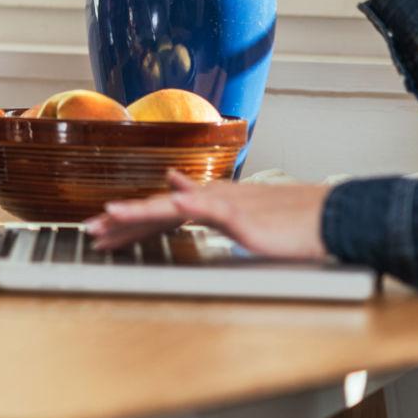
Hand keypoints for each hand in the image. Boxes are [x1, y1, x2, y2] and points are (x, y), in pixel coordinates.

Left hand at [85, 170, 329, 260]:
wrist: (328, 216)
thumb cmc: (291, 221)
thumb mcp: (243, 213)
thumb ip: (207, 201)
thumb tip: (178, 187)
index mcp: (210, 201)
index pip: (161, 211)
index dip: (130, 221)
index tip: (102, 230)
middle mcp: (212, 197)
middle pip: (157, 209)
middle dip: (121, 222)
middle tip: (89, 230)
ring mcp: (225, 204)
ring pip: (172, 206)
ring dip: (140, 212)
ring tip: (109, 216)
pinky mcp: (242, 215)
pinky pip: (208, 209)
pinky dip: (186, 204)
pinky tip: (167, 203)